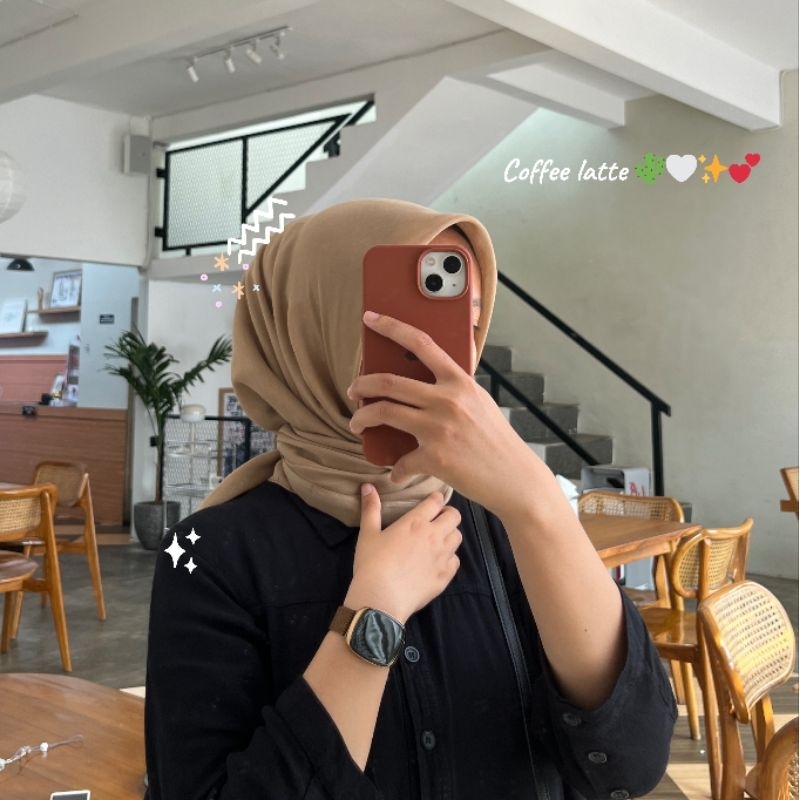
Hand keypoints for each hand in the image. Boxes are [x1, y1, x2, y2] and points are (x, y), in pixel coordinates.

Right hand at [344, 485, 461, 623]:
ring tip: (438, 540)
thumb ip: (370, 508)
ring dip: (450, 535)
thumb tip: (368, 486)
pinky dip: (450, 558)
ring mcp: (442, 556)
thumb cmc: (372, 563)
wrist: (381, 598)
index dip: (435, 499)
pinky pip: (456, 561)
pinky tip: (438, 562)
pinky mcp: (445, 576)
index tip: (431, 502)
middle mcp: (434, 536)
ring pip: (458, 537)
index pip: (436, 501)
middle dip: (447, 514)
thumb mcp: (367, 533)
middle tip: (436, 520)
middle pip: (454, 516)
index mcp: (416, 522)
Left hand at [348, 311, 539, 515]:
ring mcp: (439, 428)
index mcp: (459, 381)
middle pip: (388, 381)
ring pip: (383, 412)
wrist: (514, 477)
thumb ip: (453, 388)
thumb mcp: (479, 402)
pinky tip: (397, 472)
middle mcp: (447, 400)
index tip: (371, 318)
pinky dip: (396, 469)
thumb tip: (426, 382)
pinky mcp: (434, 457)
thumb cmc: (496, 440)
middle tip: (354, 389)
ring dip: (361, 418)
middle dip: (361, 384)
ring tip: (357, 423)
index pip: (420, 343)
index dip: (391, 327)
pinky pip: (401, 461)